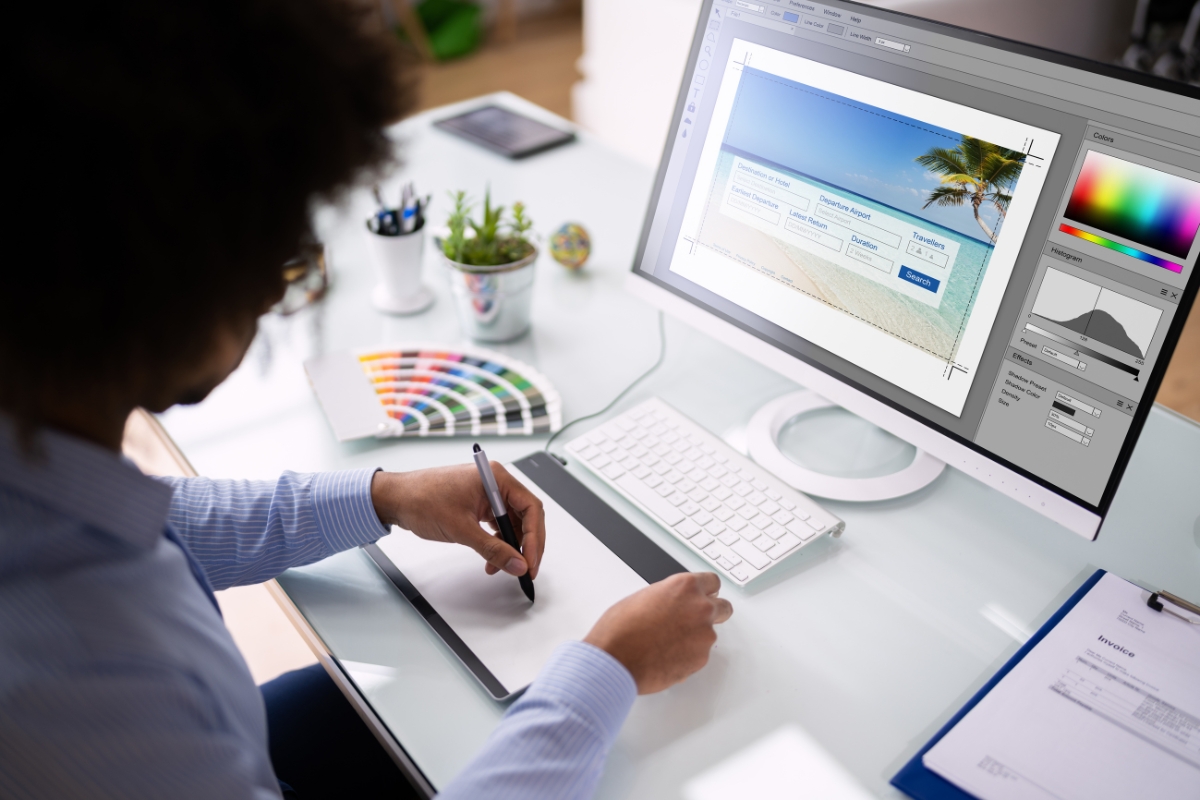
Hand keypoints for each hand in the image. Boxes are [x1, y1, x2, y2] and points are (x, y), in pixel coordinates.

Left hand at [371, 464, 544, 578]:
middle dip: (526, 544)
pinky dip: (497, 542)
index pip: (530, 507)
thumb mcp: (462, 529)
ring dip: (511, 546)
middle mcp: (495, 482)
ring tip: (504, 567)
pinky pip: (497, 524)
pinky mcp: (478, 503)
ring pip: (512, 523)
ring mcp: (487, 493)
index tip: (531, 560)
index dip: (535, 537)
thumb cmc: (421, 500)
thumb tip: (517, 564)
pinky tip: (492, 559)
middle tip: (526, 568)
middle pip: (525, 515)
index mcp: (495, 478)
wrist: (396, 498)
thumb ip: (493, 549)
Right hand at [584, 572, 731, 693]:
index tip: (705, 595)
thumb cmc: (620, 629)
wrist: (616, 660)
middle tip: (695, 621)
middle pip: (724, 607)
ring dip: (695, 638)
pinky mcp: (701, 659)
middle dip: (713, 613)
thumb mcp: (644, 597)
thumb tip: (673, 604)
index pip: (712, 582)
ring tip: (668, 644)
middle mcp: (700, 608)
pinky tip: (667, 656)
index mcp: (685, 587)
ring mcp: (704, 635)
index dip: (706, 591)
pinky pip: (699, 654)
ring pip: (709, 634)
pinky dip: (688, 656)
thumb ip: (668, 598)